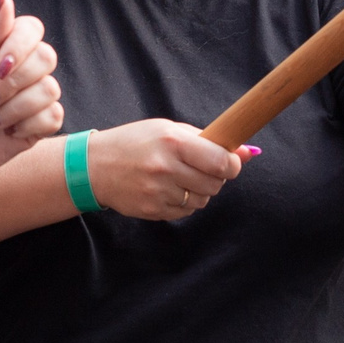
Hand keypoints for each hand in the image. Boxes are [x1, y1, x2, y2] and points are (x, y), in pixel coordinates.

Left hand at [0, 0, 64, 194]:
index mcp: (3, 50)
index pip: (32, 29)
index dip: (20, 45)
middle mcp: (22, 71)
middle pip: (47, 57)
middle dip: (12, 82)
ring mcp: (31, 99)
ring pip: (50, 89)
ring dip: (13, 107)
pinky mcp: (36, 127)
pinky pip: (53, 117)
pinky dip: (26, 124)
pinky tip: (4, 132)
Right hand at [87, 118, 250, 221]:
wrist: (94, 167)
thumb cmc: (136, 143)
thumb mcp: (168, 130)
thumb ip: (207, 140)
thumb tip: (249, 153)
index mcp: (172, 142)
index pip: (222, 161)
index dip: (233, 164)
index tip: (231, 162)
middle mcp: (166, 168)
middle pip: (216, 183)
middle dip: (216, 177)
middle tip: (202, 168)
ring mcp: (159, 192)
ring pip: (203, 200)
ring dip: (200, 190)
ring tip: (181, 178)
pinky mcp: (153, 211)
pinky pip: (186, 212)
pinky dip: (185, 202)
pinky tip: (169, 190)